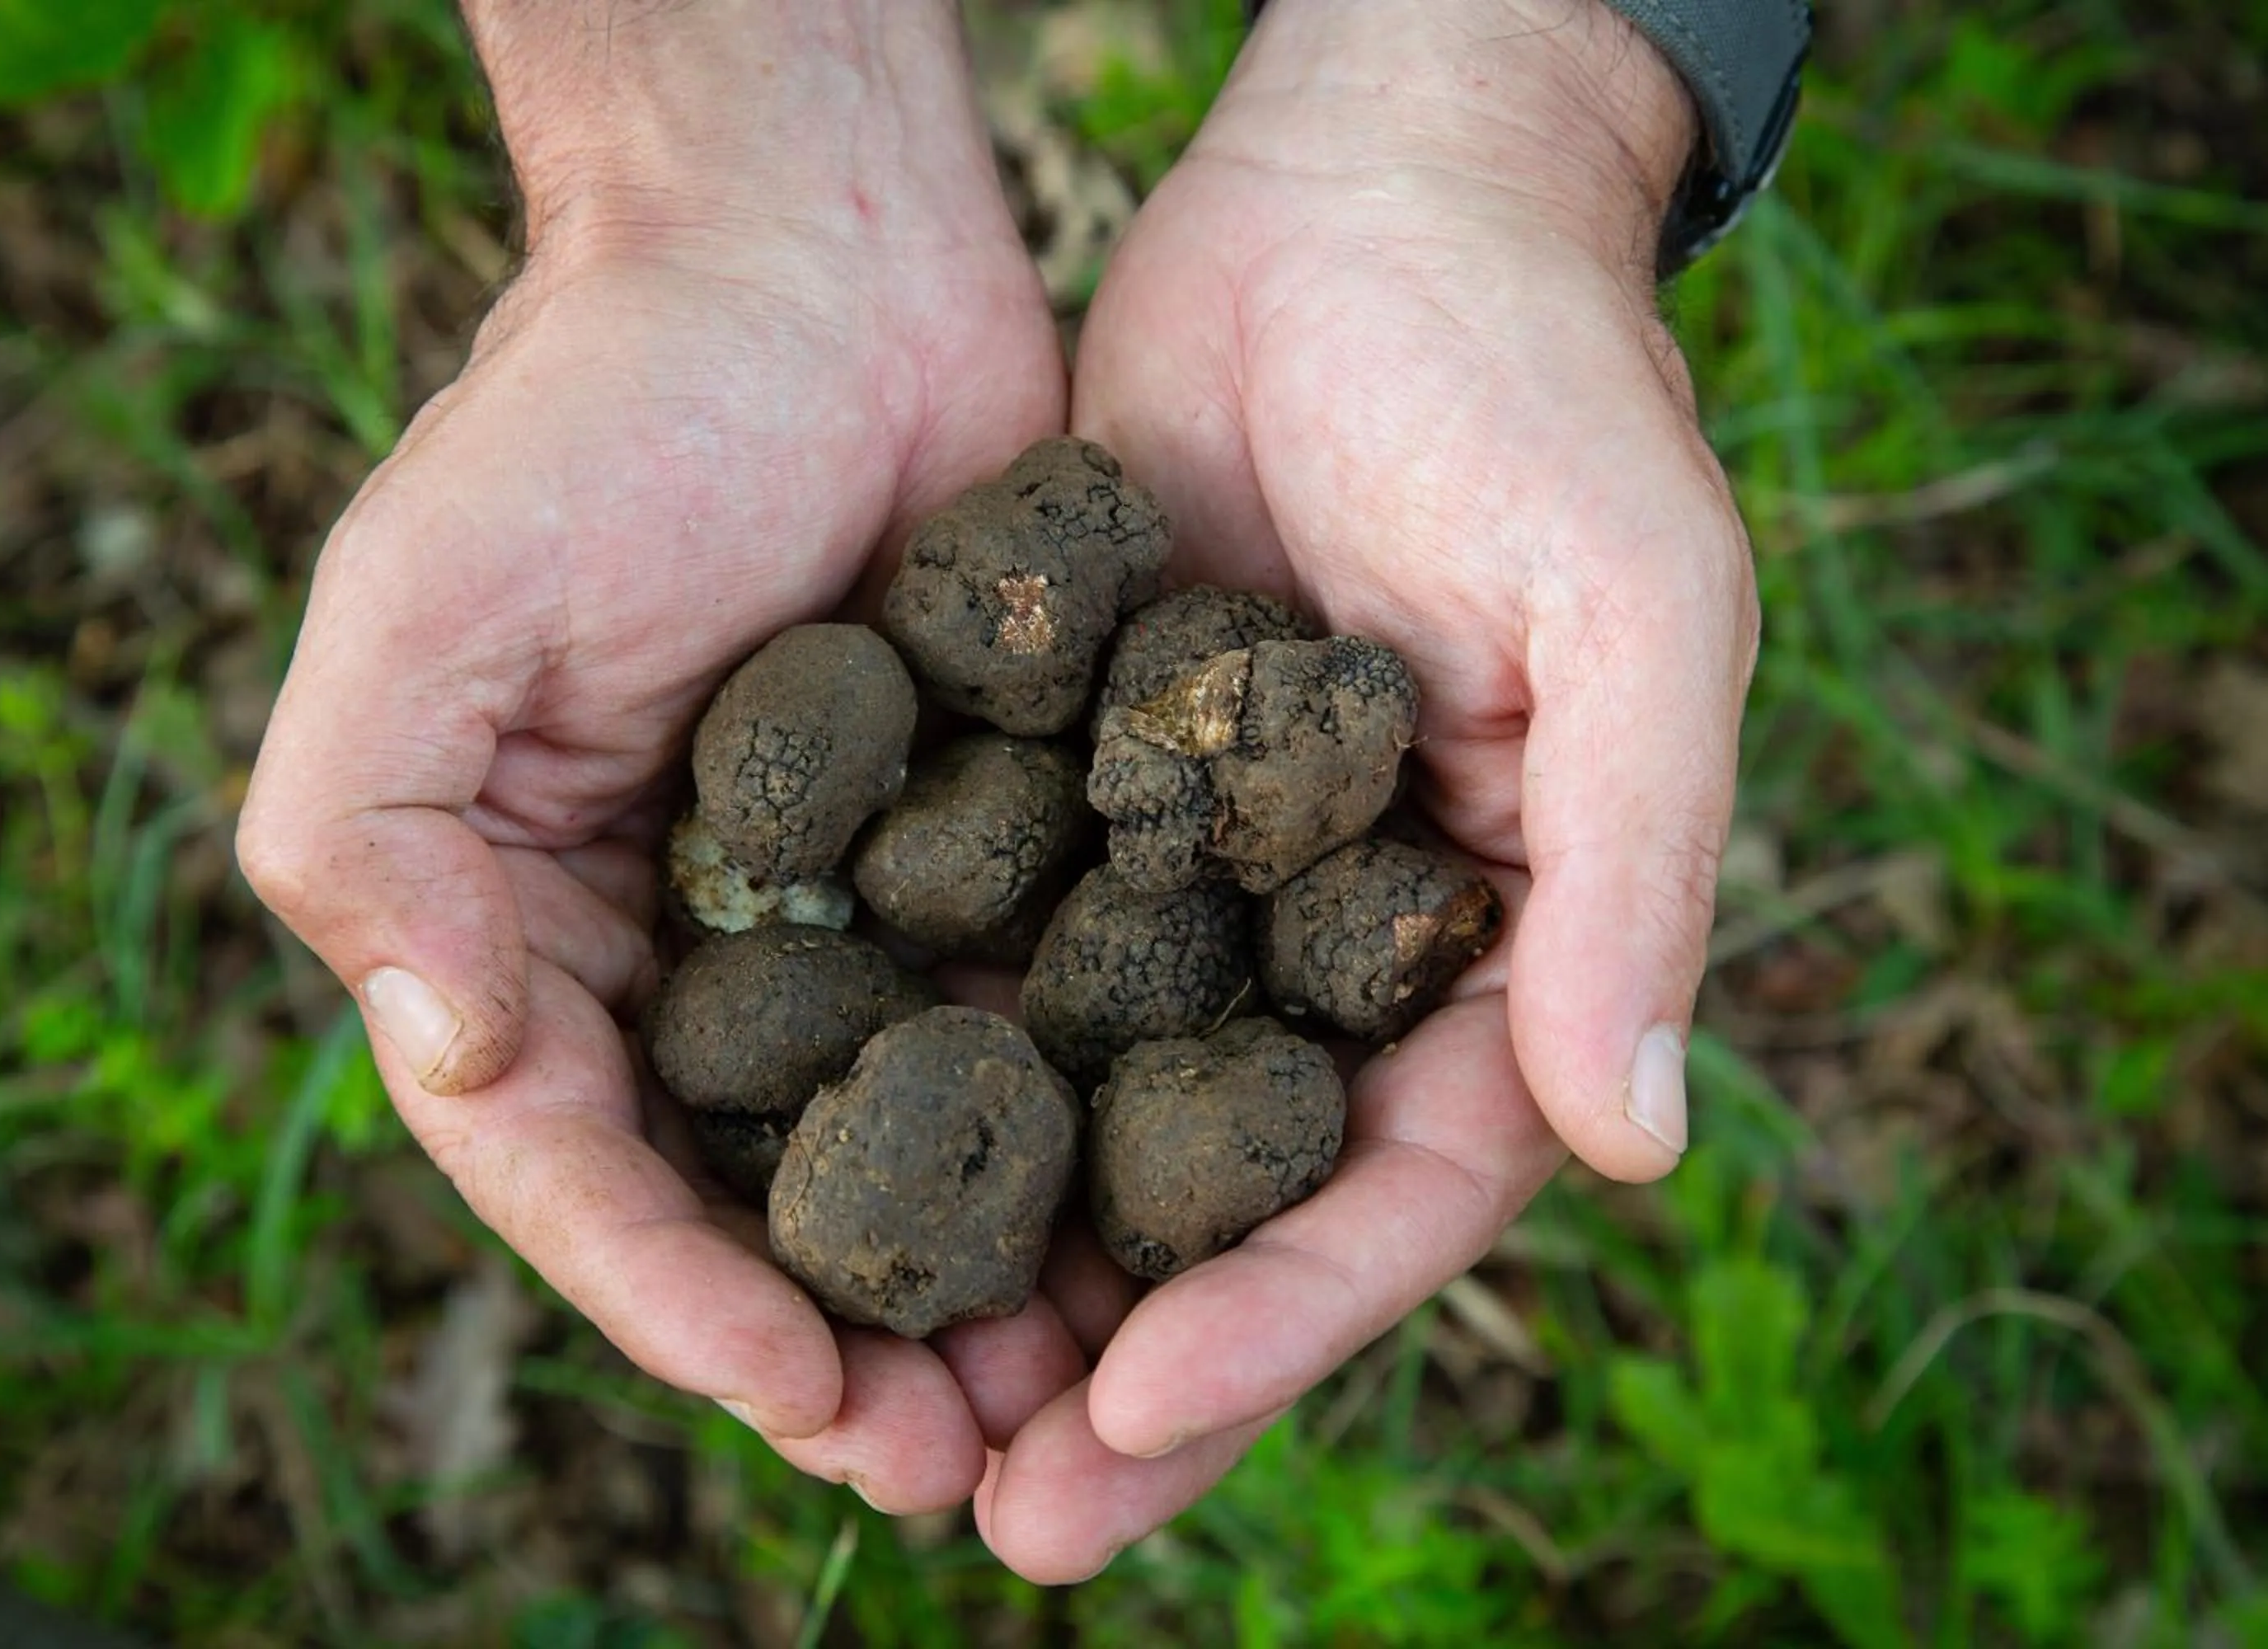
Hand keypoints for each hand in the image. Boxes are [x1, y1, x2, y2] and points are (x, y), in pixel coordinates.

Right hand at [238, 0, 1085, 1514]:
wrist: (815, 249)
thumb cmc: (597, 410)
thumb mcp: (422, 606)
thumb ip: (378, 840)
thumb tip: (462, 1067)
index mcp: (536, 926)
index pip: (590, 1167)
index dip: (682, 1302)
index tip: (807, 1404)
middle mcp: (693, 947)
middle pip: (760, 1199)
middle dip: (852, 1345)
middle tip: (970, 1468)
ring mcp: (851, 907)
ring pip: (912, 1150)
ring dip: (983, 1288)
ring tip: (1073, 1409)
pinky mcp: (992, 844)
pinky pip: (1034, 1021)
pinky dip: (1086, 1135)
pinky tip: (1166, 1228)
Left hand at [974, 0, 1757, 1578]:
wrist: (1367, 203)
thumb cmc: (1541, 390)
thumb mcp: (1636, 615)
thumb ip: (1635, 875)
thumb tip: (1633, 1144)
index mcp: (1500, 948)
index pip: (1397, 1193)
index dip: (1276, 1330)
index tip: (1126, 1432)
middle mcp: (1343, 949)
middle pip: (1231, 1212)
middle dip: (1122, 1373)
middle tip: (986, 1521)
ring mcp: (1200, 879)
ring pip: (1097, 1126)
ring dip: (1003, 1275)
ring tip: (874, 1410)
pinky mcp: (1077, 793)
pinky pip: (1002, 965)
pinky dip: (927, 1080)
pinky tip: (816, 1179)